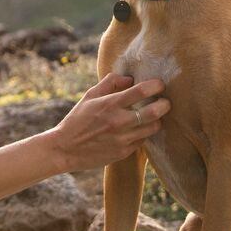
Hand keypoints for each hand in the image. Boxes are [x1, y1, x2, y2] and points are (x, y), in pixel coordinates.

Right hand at [48, 73, 168, 172]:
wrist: (65, 149)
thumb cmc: (78, 119)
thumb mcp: (90, 96)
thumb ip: (110, 82)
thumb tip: (130, 78)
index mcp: (110, 104)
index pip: (140, 91)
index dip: (155, 85)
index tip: (160, 84)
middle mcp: (118, 122)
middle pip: (154, 112)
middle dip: (165, 105)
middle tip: (165, 102)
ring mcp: (122, 139)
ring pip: (153, 128)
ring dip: (157, 120)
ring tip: (154, 116)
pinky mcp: (123, 152)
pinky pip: (142, 141)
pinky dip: (144, 133)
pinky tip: (138, 129)